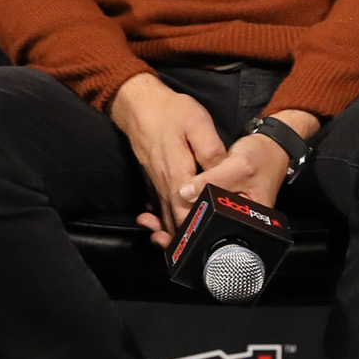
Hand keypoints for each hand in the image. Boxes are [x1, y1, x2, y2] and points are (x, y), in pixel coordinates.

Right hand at [111, 73, 226, 248]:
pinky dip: (163, 220)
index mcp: (177, 173)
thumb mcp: (198, 124)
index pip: (188, 211)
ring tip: (186, 251)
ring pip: (164, 215)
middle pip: (175, 220)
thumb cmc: (171, 111)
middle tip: (202, 255)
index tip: (211, 243)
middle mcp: (164, 183)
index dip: (199, 230)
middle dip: (187, 239)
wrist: (137, 103)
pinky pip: (157, 206)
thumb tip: (221, 175)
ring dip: (174, 234)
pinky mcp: (152, 178)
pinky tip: (170, 229)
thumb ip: (211, 152)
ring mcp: (155, 182)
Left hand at [127, 102, 315, 246]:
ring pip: (199, 225)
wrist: (271, 147)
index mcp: (248, 218)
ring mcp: (228, 213)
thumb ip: (212, 180)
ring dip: (174, 225)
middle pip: (205, 234)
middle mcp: (238, 220)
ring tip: (152, 223)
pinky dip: (180, 213)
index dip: (192, 234)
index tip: (170, 232)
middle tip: (155, 232)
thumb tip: (184, 193)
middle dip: (178, 234)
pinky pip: (198, 213)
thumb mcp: (239, 166)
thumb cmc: (262, 156)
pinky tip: (162, 211)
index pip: (217, 232)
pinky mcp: (220, 204)